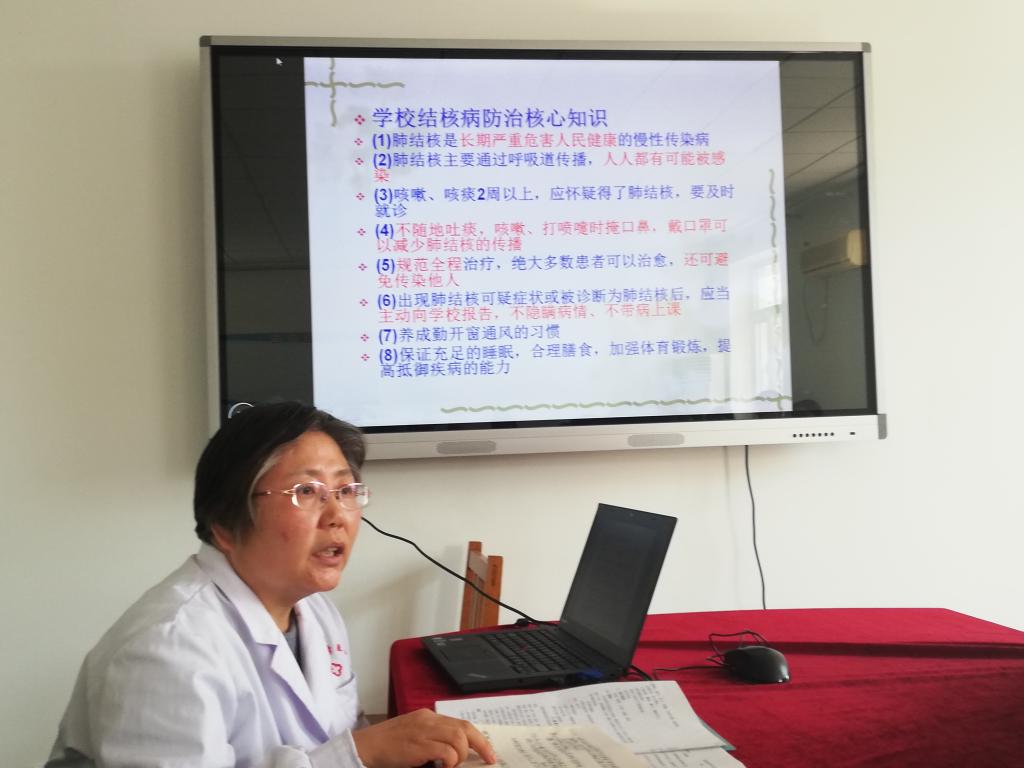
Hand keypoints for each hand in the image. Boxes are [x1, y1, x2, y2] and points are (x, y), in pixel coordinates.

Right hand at [352, 708, 496, 767]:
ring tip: (455, 765)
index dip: (478, 738)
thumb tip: (456, 752)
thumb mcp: (413, 735)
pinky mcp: (418, 744)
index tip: (488, 752)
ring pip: (458, 737)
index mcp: (428, 716)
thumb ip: (432, 738)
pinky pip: (446, 750)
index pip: (460, 723)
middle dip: (481, 745)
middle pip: (464, 728)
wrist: (366, 746)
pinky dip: (451, 760)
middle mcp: (428, 720)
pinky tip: (446, 767)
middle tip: (489, 759)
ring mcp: (423, 731)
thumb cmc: (388, 746)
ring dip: (462, 755)